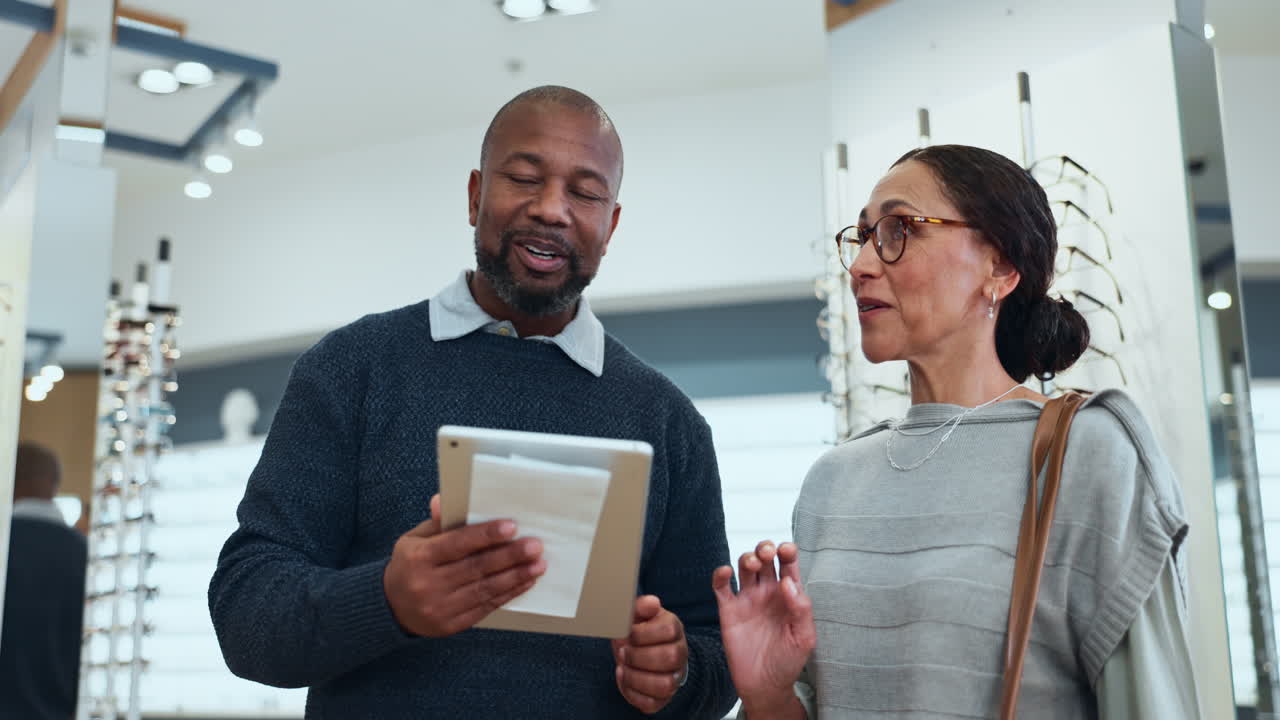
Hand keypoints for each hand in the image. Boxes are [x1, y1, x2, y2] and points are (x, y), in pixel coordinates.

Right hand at [383, 494, 545, 636]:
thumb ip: (437, 523)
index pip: (456, 544)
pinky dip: (507, 593)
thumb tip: (442, 500)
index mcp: (419, 558)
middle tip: (534, 546)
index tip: (511, 527)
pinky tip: (524, 582)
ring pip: (484, 589)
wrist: (390, 607)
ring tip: (538, 564)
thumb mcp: (415, 539)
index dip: (485, 535)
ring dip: (515, 576)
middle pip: (475, 568)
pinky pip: (485, 607)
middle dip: (509, 556)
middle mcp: (428, 584)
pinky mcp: (451, 625)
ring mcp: (440, 607)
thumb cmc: (410, 564)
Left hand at [612, 595, 687, 713]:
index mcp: (674, 628)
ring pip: (665, 685)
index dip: (643, 633)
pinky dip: (633, 694)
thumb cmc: (639, 630)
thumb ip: (641, 606)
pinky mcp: (662, 697)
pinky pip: (652, 703)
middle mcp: (679, 653)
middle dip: (639, 656)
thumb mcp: (637, 613)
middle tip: (622, 652)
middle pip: (670, 658)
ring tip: (622, 667)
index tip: (627, 633)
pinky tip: (624, 679)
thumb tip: (652, 603)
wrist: (642, 649)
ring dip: (636, 678)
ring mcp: (673, 676)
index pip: (669, 629)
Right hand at [712, 541, 815, 712]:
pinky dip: (720, 575)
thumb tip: (788, 582)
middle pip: (765, 559)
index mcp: (789, 595)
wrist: (765, 686)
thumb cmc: (788, 662)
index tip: (786, 550)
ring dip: (748, 558)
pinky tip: (726, 572)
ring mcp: (747, 600)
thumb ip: (801, 609)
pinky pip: (721, 587)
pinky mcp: (728, 611)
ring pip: (745, 567)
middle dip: (765, 549)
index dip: (787, 552)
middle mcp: (768, 593)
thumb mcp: (804, 638)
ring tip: (753, 563)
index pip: (789, 565)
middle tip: (767, 553)